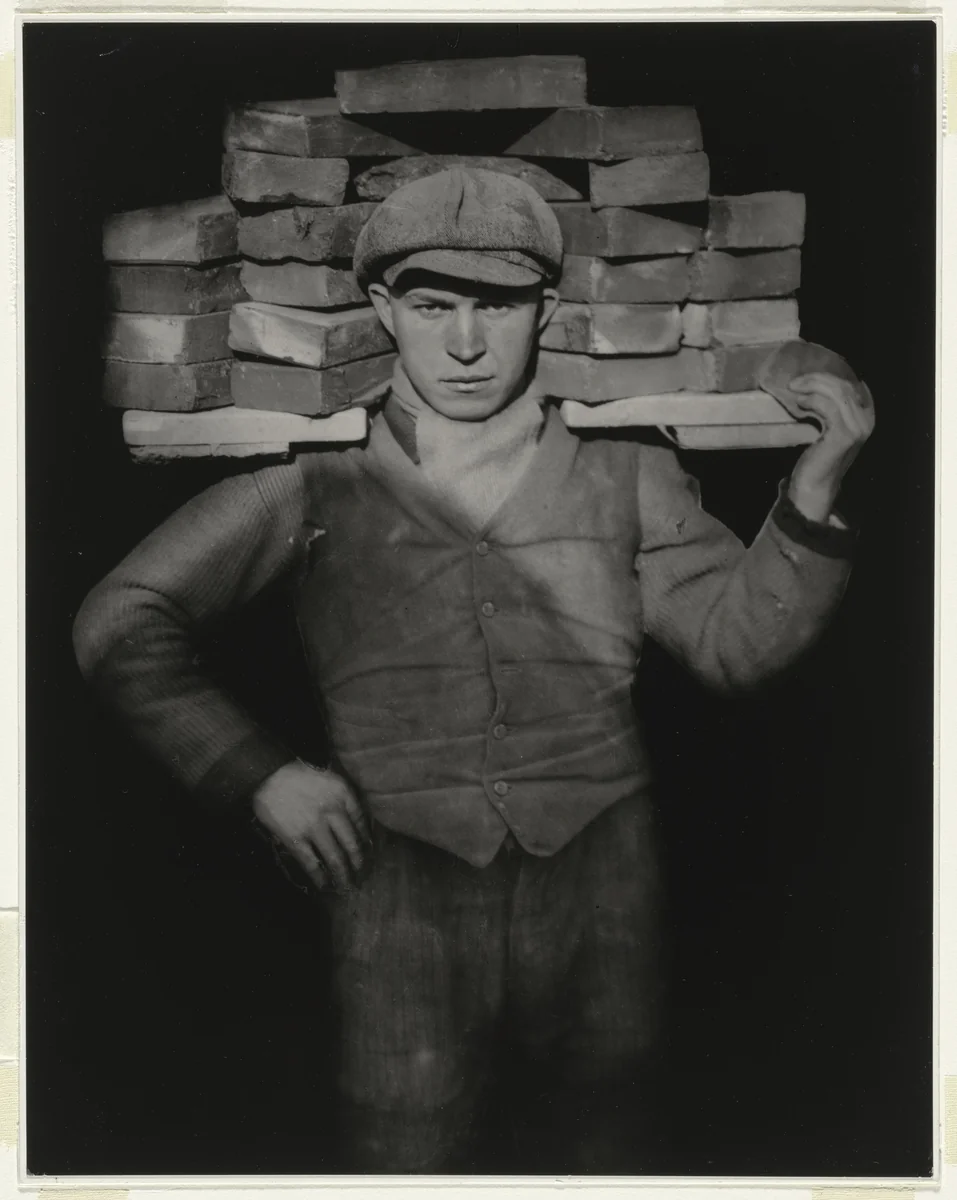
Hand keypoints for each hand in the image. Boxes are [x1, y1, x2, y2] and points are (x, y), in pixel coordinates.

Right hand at [252, 760, 371, 892]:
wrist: (267, 774)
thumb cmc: (297, 772)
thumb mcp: (328, 777)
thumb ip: (341, 796)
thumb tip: (353, 820)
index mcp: (343, 794)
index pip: (361, 821)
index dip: (366, 839)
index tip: (369, 850)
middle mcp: (333, 812)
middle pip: (352, 844)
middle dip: (359, 862)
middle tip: (363, 874)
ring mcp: (315, 827)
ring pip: (335, 857)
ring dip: (343, 875)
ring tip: (347, 886)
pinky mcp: (296, 839)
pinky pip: (311, 863)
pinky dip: (319, 876)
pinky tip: (323, 885)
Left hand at [786, 371, 874, 522]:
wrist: (814, 485)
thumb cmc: (817, 456)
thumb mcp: (829, 428)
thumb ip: (832, 409)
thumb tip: (816, 383)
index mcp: (866, 416)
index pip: (852, 385)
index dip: (830, 377)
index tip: (808, 377)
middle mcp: (867, 421)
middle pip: (844, 386)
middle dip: (818, 378)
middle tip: (795, 382)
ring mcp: (857, 429)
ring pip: (837, 393)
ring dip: (812, 387)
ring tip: (794, 390)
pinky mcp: (843, 436)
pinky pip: (827, 407)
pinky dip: (811, 400)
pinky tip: (799, 403)